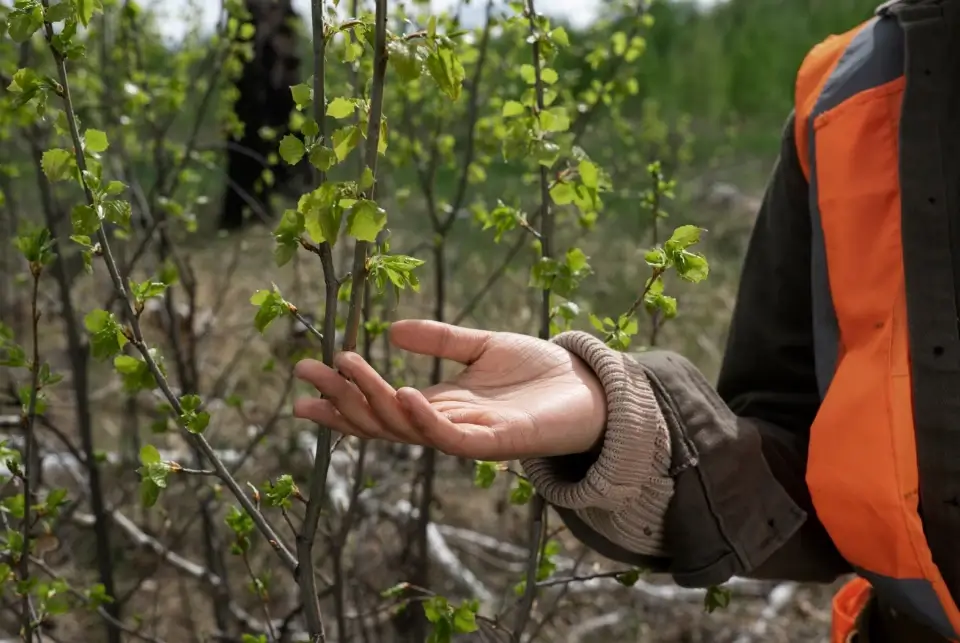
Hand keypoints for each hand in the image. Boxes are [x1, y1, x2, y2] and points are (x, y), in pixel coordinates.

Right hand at [292, 319, 606, 460]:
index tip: (305, 374)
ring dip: (373, 401)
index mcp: (440, 405)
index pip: (379, 405)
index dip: (342, 393)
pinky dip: (424, 419)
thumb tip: (392, 330)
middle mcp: (446, 425)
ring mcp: (469, 437)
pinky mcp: (497, 443)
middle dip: (342, 399)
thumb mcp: (482, 346)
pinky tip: (402, 393)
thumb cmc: (541, 372)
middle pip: (381, 420)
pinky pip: (452, 438)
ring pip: (407, 429)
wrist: (592, 389)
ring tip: (346, 368)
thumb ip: (441, 340)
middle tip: (305, 371)